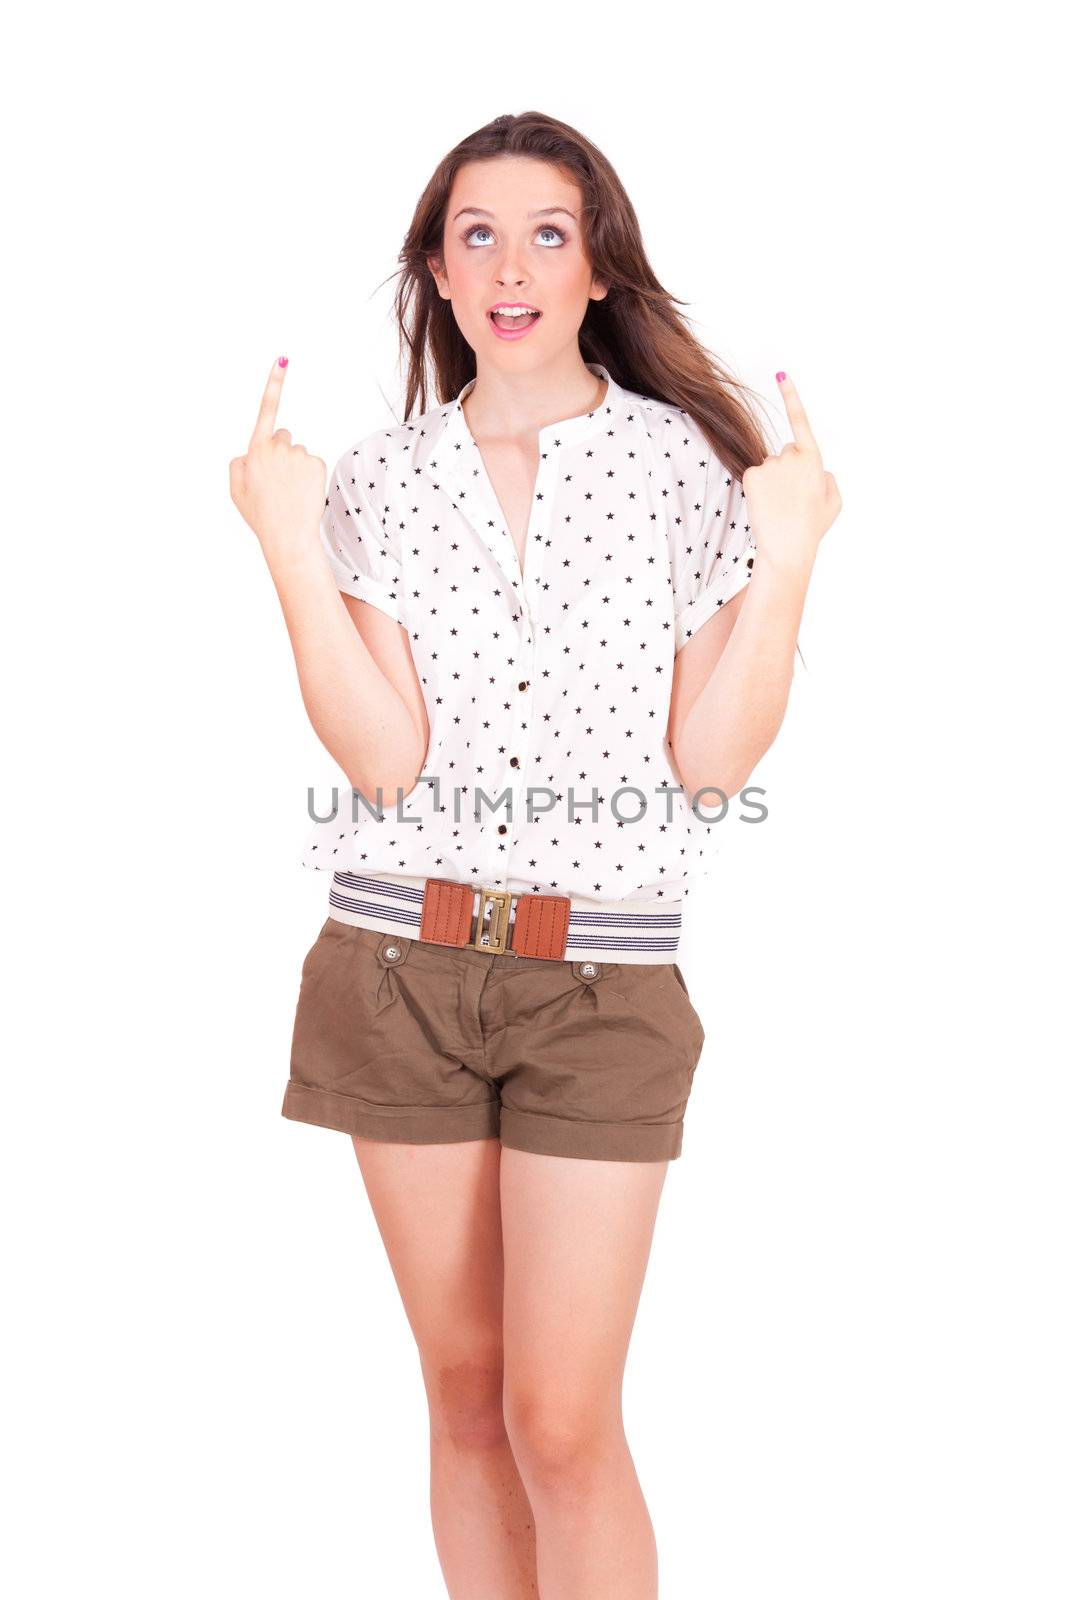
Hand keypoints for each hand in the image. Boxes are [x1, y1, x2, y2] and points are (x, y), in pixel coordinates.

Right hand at [229, 358, 326, 559]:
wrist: (288, 537)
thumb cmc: (260, 514)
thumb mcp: (236, 488)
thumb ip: (238, 463)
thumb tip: (249, 452)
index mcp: (256, 449)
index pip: (266, 409)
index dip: (274, 382)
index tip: (282, 358)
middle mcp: (279, 447)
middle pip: (282, 436)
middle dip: (279, 452)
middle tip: (277, 481)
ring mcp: (300, 455)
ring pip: (297, 452)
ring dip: (294, 467)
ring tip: (289, 493)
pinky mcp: (317, 464)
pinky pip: (311, 463)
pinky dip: (308, 476)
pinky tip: (302, 493)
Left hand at [741, 373, 841, 573]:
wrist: (788, 548)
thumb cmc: (812, 527)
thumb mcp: (833, 501)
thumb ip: (827, 478)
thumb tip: (817, 471)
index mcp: (813, 458)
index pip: (800, 421)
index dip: (791, 396)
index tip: (781, 374)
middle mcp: (791, 455)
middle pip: (785, 453)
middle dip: (787, 470)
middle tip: (791, 498)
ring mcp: (770, 464)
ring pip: (769, 467)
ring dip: (772, 483)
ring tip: (780, 506)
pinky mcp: (752, 475)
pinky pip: (755, 477)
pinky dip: (758, 490)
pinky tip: (766, 505)